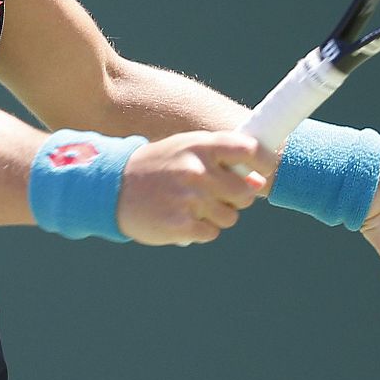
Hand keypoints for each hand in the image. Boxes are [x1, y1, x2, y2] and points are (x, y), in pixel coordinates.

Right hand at [117, 131, 271, 244]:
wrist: (113, 187)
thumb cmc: (160, 166)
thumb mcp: (187, 149)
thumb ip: (223, 160)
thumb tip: (259, 182)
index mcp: (201, 146)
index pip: (248, 150)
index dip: (264, 163)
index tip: (265, 171)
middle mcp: (196, 171)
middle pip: (245, 192)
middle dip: (236, 197)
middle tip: (214, 194)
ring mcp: (188, 199)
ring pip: (231, 216)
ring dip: (217, 215)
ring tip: (192, 205)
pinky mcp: (179, 225)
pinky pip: (211, 232)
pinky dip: (201, 229)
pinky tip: (182, 218)